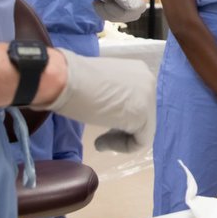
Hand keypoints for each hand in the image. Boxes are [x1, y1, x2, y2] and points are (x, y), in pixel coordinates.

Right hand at [39, 49, 155, 152]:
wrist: (67, 80)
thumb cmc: (75, 79)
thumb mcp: (101, 84)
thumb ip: (114, 92)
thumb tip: (113, 108)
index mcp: (138, 71)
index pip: (138, 100)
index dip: (122, 114)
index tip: (104, 121)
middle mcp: (148, 81)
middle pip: (144, 114)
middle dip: (124, 126)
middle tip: (103, 133)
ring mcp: (149, 98)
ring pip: (143, 128)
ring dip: (121, 137)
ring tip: (100, 140)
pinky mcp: (143, 115)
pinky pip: (140, 141)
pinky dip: (122, 146)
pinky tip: (101, 143)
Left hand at [49, 0, 147, 22]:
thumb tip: (134, 8)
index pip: (138, 5)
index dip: (125, 11)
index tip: (107, 4)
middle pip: (132, 12)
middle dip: (116, 14)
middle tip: (101, 5)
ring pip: (124, 14)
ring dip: (110, 14)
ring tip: (97, 4)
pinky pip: (114, 12)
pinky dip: (105, 13)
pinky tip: (96, 3)